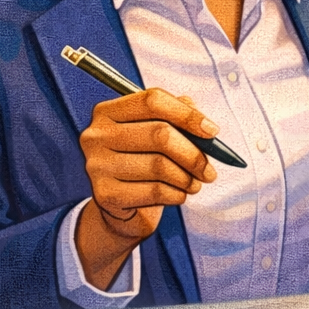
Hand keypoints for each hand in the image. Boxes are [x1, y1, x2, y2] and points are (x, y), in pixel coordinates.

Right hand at [75, 89, 217, 289]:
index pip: (152, 101)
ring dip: (187, 178)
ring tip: (195, 183)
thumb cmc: (142, 162)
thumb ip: (177, 117)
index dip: (187, 114)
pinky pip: (155, 191)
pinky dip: (176, 194)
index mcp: (108, 111)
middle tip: (209, 170)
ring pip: (160, 165)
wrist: (121, 207)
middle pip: (160, 133)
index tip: (212, 131)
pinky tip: (179, 195)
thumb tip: (203, 124)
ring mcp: (97, 165)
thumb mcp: (156, 133)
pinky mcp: (105, 194)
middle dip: (193, 154)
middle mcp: (96, 135)